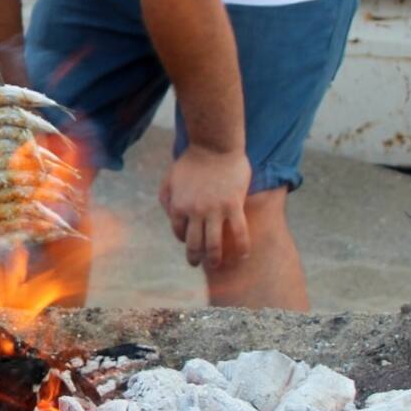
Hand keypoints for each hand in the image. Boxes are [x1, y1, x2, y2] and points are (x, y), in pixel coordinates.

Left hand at [158, 146, 250, 271]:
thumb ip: (166, 197)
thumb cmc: (191, 160)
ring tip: (218, 264)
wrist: (214, 145)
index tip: (191, 242)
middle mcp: (194, 212)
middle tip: (199, 263)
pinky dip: (242, 247)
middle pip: (194, 244)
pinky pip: (239, 233)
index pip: (179, 232)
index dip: (185, 240)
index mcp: (177, 206)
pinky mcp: (233, 205)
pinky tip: (244, 255)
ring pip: (214, 244)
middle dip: (195, 258)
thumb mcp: (170, 178)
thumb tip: (169, 215)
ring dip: (215, 258)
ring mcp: (214, 210)